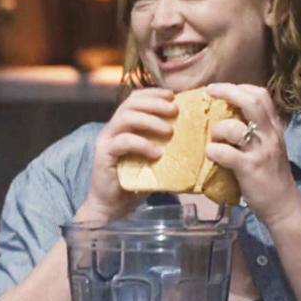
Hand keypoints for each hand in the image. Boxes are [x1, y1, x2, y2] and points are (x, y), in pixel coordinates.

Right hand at [75, 88, 177, 223]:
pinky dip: (142, 144)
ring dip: (150, 121)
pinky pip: (123, 142)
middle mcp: (112, 128)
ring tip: (169, 131)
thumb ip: (165, 144)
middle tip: (174, 111)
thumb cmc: (135, 182)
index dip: (153, 93)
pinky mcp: (104, 154)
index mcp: (123, 125)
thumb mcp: (153, 158)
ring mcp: (106, 140)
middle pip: (131, 104)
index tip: (172, 95)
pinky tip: (157, 153)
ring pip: (125, 118)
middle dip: (155, 103)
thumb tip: (196, 136)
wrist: (113, 206)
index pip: (135, 98)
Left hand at [205, 82, 300, 229]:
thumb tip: (229, 116)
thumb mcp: (269, 147)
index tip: (223, 89)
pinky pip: (226, 153)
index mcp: (274, 128)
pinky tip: (211, 155)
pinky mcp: (250, 168)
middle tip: (210, 91)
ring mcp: (261, 151)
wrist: (284, 205)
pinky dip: (214, 151)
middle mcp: (270, 135)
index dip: (240, 87)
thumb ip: (256, 131)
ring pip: (234, 127)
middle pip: (251, 101)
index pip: (261, 95)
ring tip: (213, 138)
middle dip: (228, 91)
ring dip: (218, 129)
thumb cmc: (271, 176)